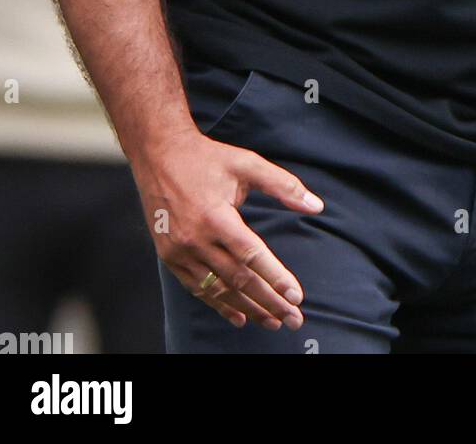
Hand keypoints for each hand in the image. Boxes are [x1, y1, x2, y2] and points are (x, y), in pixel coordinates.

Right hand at [134, 128, 323, 329]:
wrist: (159, 154)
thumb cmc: (207, 158)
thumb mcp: (247, 163)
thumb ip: (283, 185)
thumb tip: (316, 205)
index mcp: (216, 216)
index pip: (252, 256)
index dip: (276, 278)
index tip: (297, 296)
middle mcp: (196, 239)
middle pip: (239, 279)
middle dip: (269, 301)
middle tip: (294, 319)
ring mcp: (180, 251)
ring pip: (219, 289)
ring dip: (249, 308)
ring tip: (273, 321)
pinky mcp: (169, 257)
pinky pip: (197, 288)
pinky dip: (219, 304)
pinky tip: (240, 315)